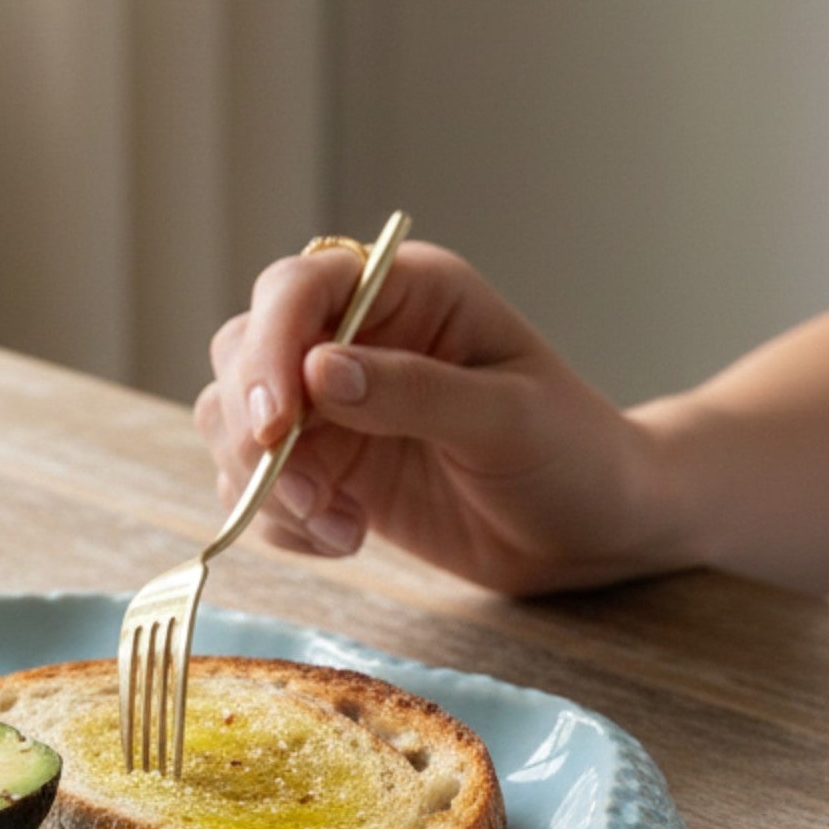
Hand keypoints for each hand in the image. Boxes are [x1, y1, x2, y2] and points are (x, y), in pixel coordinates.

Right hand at [194, 242, 680, 593]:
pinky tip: (344, 540)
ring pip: (233, 421)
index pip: (299, 288)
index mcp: (407, 292)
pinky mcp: (324, 466)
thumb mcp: (509, 419)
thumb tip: (318, 373)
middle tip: (308, 495)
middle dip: (254, 429)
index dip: (269, 348)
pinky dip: (279, 522)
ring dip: (266, 484)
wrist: (595, 531)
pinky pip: (255, 486)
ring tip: (341, 528)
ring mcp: (331, 405)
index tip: (274, 423)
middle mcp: (354, 336)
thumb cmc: (576, 456)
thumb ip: (414, 392)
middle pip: (242, 351)